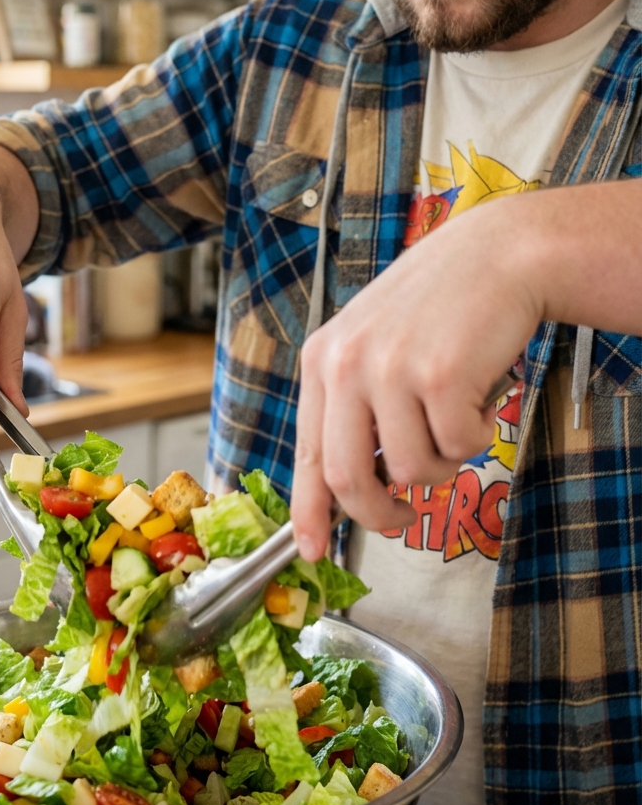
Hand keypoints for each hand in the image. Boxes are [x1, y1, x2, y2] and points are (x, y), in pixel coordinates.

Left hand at [291, 194, 541, 559]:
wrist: (498, 254)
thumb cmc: (441, 306)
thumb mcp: (374, 343)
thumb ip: (355, 404)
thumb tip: (352, 487)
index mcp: (322, 359)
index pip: (306, 452)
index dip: (308, 510)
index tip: (308, 549)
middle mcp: (346, 364)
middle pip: (349, 479)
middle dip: (380, 514)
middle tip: (403, 517)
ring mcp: (390, 370)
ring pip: (414, 471)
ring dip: (444, 461)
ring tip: (456, 414)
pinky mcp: (439, 378)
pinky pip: (460, 448)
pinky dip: (477, 433)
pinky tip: (479, 390)